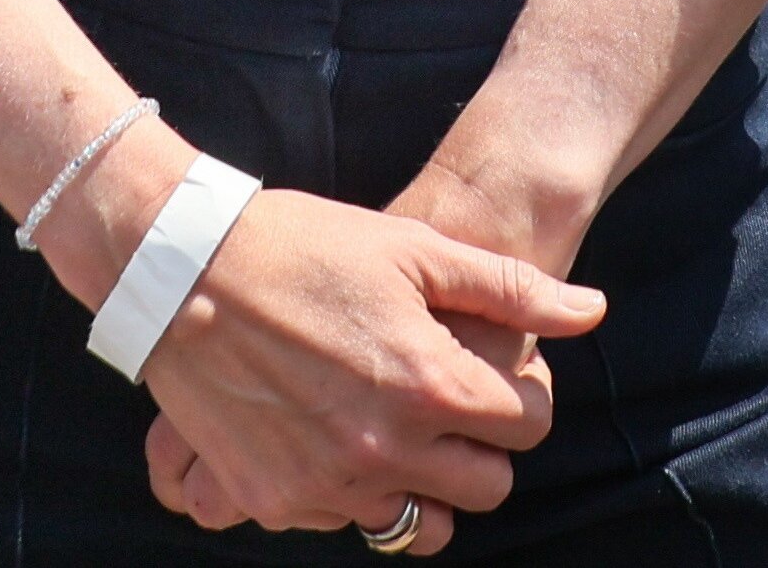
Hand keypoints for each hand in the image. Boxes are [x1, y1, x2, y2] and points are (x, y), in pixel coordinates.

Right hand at [128, 182, 604, 539]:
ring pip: (420, 522)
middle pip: (487, 488)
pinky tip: (329, 433)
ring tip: (390, 429)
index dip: (518, 393)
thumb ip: (508, 287)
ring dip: (420, 482)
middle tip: (442, 403)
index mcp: (432, 386)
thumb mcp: (411, 248)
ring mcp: (330, 484)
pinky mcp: (276, 499)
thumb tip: (591, 313)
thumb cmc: (299, 245)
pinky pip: (343, 520)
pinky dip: (348, 488)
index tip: (485, 372)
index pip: (529, 426)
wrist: (176, 268)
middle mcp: (389, 449)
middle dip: (479, 447)